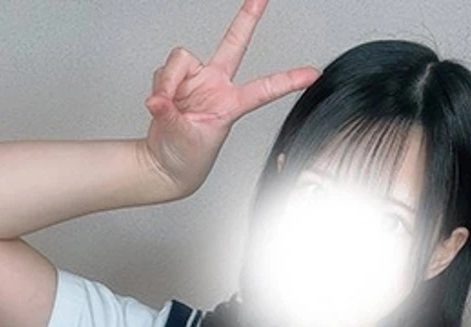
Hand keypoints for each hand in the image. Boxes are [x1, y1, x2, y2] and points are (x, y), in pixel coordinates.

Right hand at [142, 0, 320, 196]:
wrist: (166, 164)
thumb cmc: (185, 157)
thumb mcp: (185, 138)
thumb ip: (171, 115)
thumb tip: (158, 100)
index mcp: (231, 104)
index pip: (264, 89)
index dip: (288, 81)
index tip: (312, 74)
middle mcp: (216, 86)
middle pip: (233, 44)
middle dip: (247, 18)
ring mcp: (195, 81)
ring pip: (181, 59)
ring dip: (168, 81)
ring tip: (164, 105)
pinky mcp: (173, 81)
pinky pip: (163, 72)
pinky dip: (158, 87)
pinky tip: (159, 104)